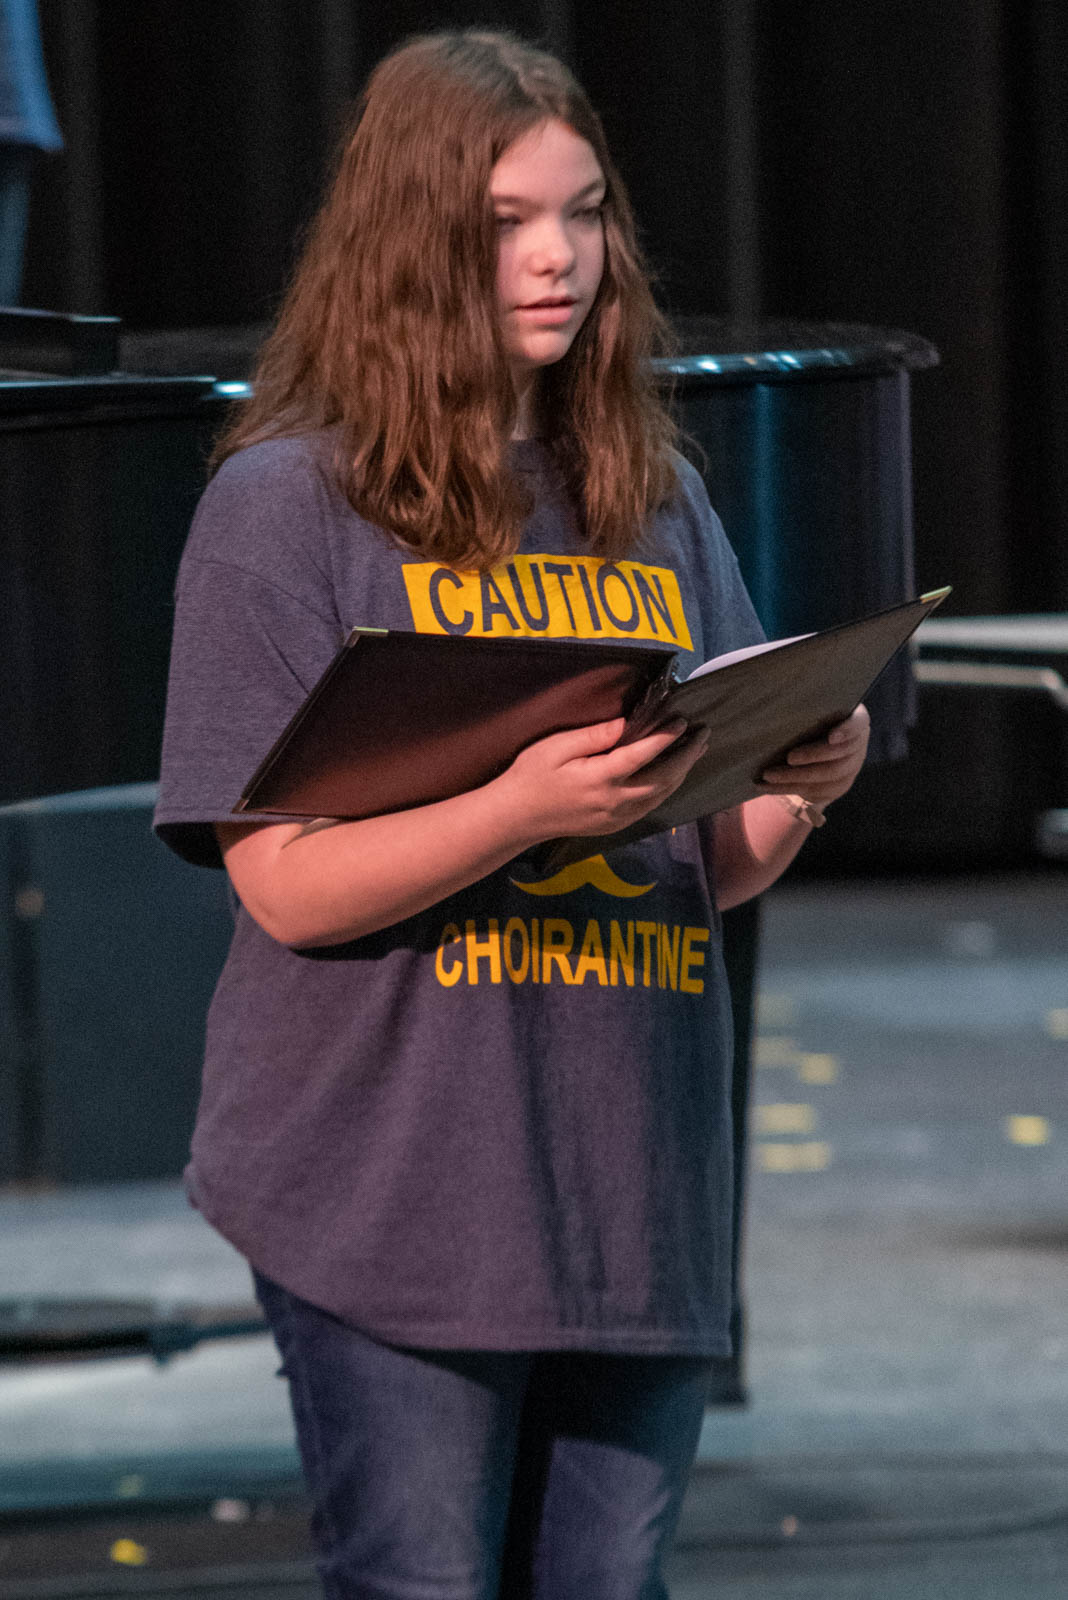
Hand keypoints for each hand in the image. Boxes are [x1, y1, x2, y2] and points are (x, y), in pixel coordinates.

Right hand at [492, 716, 709, 842]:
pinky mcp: (613, 826)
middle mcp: (614, 802)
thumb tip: (626, 725)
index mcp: (599, 779)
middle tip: (703, 735)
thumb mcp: (555, 748)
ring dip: (681, 774)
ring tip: (695, 752)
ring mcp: (615, 818)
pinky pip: (649, 808)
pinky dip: (666, 790)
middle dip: (686, 757)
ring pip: (660, 796)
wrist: (516, 818)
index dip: (666, 738)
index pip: (643, 756)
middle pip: (662, 779)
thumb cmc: (530, 776)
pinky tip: (672, 776)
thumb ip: (593, 737)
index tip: (683, 721)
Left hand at [759, 704, 870, 808]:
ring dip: (794, 777)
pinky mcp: (837, 788)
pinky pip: (813, 791)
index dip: (847, 731)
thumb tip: (774, 709)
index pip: (858, 724)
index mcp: (855, 720)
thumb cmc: (809, 718)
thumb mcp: (811, 710)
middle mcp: (857, 746)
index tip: (831, 737)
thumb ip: (805, 710)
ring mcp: (850, 769)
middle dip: (813, 756)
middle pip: (839, 754)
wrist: (813, 748)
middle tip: (789, 758)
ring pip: (825, 777)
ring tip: (769, 775)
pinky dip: (786, 788)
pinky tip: (766, 786)